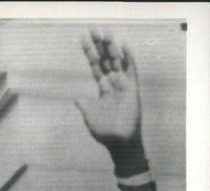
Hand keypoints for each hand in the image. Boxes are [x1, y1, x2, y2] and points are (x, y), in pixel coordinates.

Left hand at [75, 30, 142, 151]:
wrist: (119, 142)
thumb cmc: (105, 132)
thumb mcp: (90, 118)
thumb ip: (85, 106)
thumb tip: (77, 98)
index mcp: (102, 89)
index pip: (95, 66)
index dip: (90, 53)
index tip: (84, 39)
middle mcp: (113, 83)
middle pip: (105, 59)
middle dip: (99, 45)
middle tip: (94, 29)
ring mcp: (123, 85)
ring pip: (117, 61)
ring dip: (111, 47)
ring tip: (105, 33)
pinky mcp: (132, 89)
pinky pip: (131, 70)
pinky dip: (127, 58)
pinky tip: (123, 47)